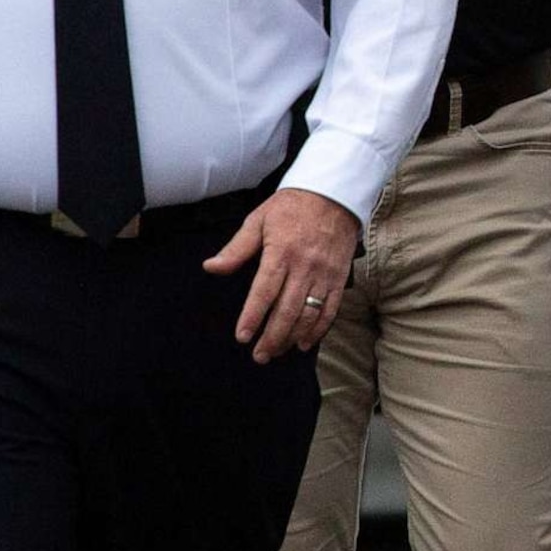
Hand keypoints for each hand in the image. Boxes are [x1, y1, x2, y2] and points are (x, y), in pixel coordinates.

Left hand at [204, 187, 362, 362]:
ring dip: (292, 337)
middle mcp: (304, 266)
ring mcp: (324, 274)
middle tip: (259, 355)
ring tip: (277, 351)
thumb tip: (211, 267)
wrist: (333, 195)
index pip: (264, 291)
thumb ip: (236, 249)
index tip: (243, 336)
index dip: (253, 316)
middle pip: (287, 309)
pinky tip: (305, 342)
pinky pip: (330, 309)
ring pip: (308, 314)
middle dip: (272, 336)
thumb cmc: (291, 207)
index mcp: (281, 252)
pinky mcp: (339, 278)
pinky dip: (318, 329)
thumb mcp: (258, 221)